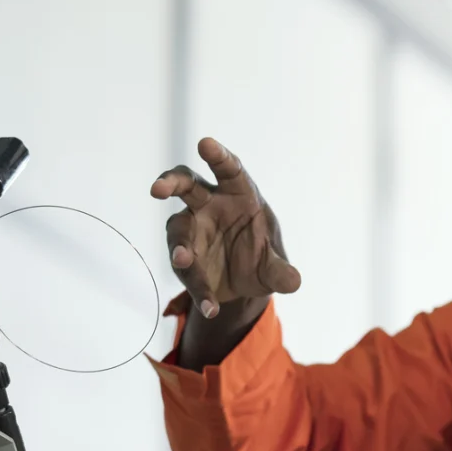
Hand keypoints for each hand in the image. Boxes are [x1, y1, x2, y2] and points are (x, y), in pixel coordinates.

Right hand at [151, 139, 301, 365]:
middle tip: (157, 189)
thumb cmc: (262, 257)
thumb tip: (294, 281)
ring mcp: (192, 228)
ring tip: (186, 262)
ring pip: (177, 228)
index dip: (218, 156)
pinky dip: (197, 287)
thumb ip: (281, 271)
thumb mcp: (275, 267)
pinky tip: (211, 306)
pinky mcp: (184, 254)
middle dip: (170, 183)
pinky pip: (185, 268)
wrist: (245, 284)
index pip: (228, 169)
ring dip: (181, 246)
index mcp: (238, 193)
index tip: (205, 144)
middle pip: (186, 184)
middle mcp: (209, 205)